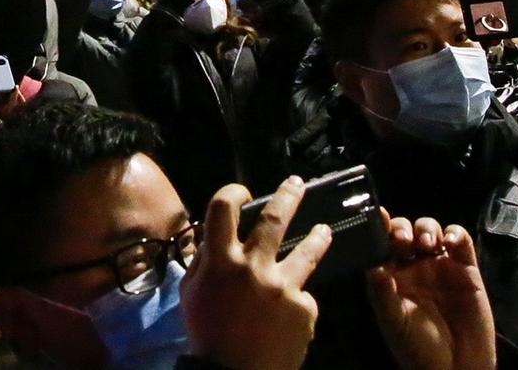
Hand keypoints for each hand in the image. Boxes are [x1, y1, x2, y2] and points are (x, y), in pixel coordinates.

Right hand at [183, 180, 329, 369]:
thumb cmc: (207, 334)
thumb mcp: (192, 293)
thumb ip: (204, 261)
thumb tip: (212, 237)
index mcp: (221, 261)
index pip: (223, 208)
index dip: (234, 192)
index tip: (244, 194)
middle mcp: (254, 267)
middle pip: (275, 218)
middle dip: (289, 195)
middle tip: (297, 184)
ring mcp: (284, 287)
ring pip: (308, 251)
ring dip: (317, 237)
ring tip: (325, 230)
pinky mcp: (304, 308)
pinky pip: (303, 297)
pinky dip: (296, 300)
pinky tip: (289, 314)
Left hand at [366, 217, 495, 369]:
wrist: (456, 367)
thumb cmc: (418, 348)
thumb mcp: (394, 321)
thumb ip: (382, 294)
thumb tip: (371, 266)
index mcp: (391, 276)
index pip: (381, 244)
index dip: (378, 228)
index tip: (377, 217)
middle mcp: (413, 267)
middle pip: (404, 232)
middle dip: (402, 228)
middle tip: (402, 239)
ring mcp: (440, 265)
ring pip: (430, 230)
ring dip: (426, 228)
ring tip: (426, 244)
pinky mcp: (466, 269)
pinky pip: (460, 241)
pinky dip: (455, 234)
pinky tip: (449, 242)